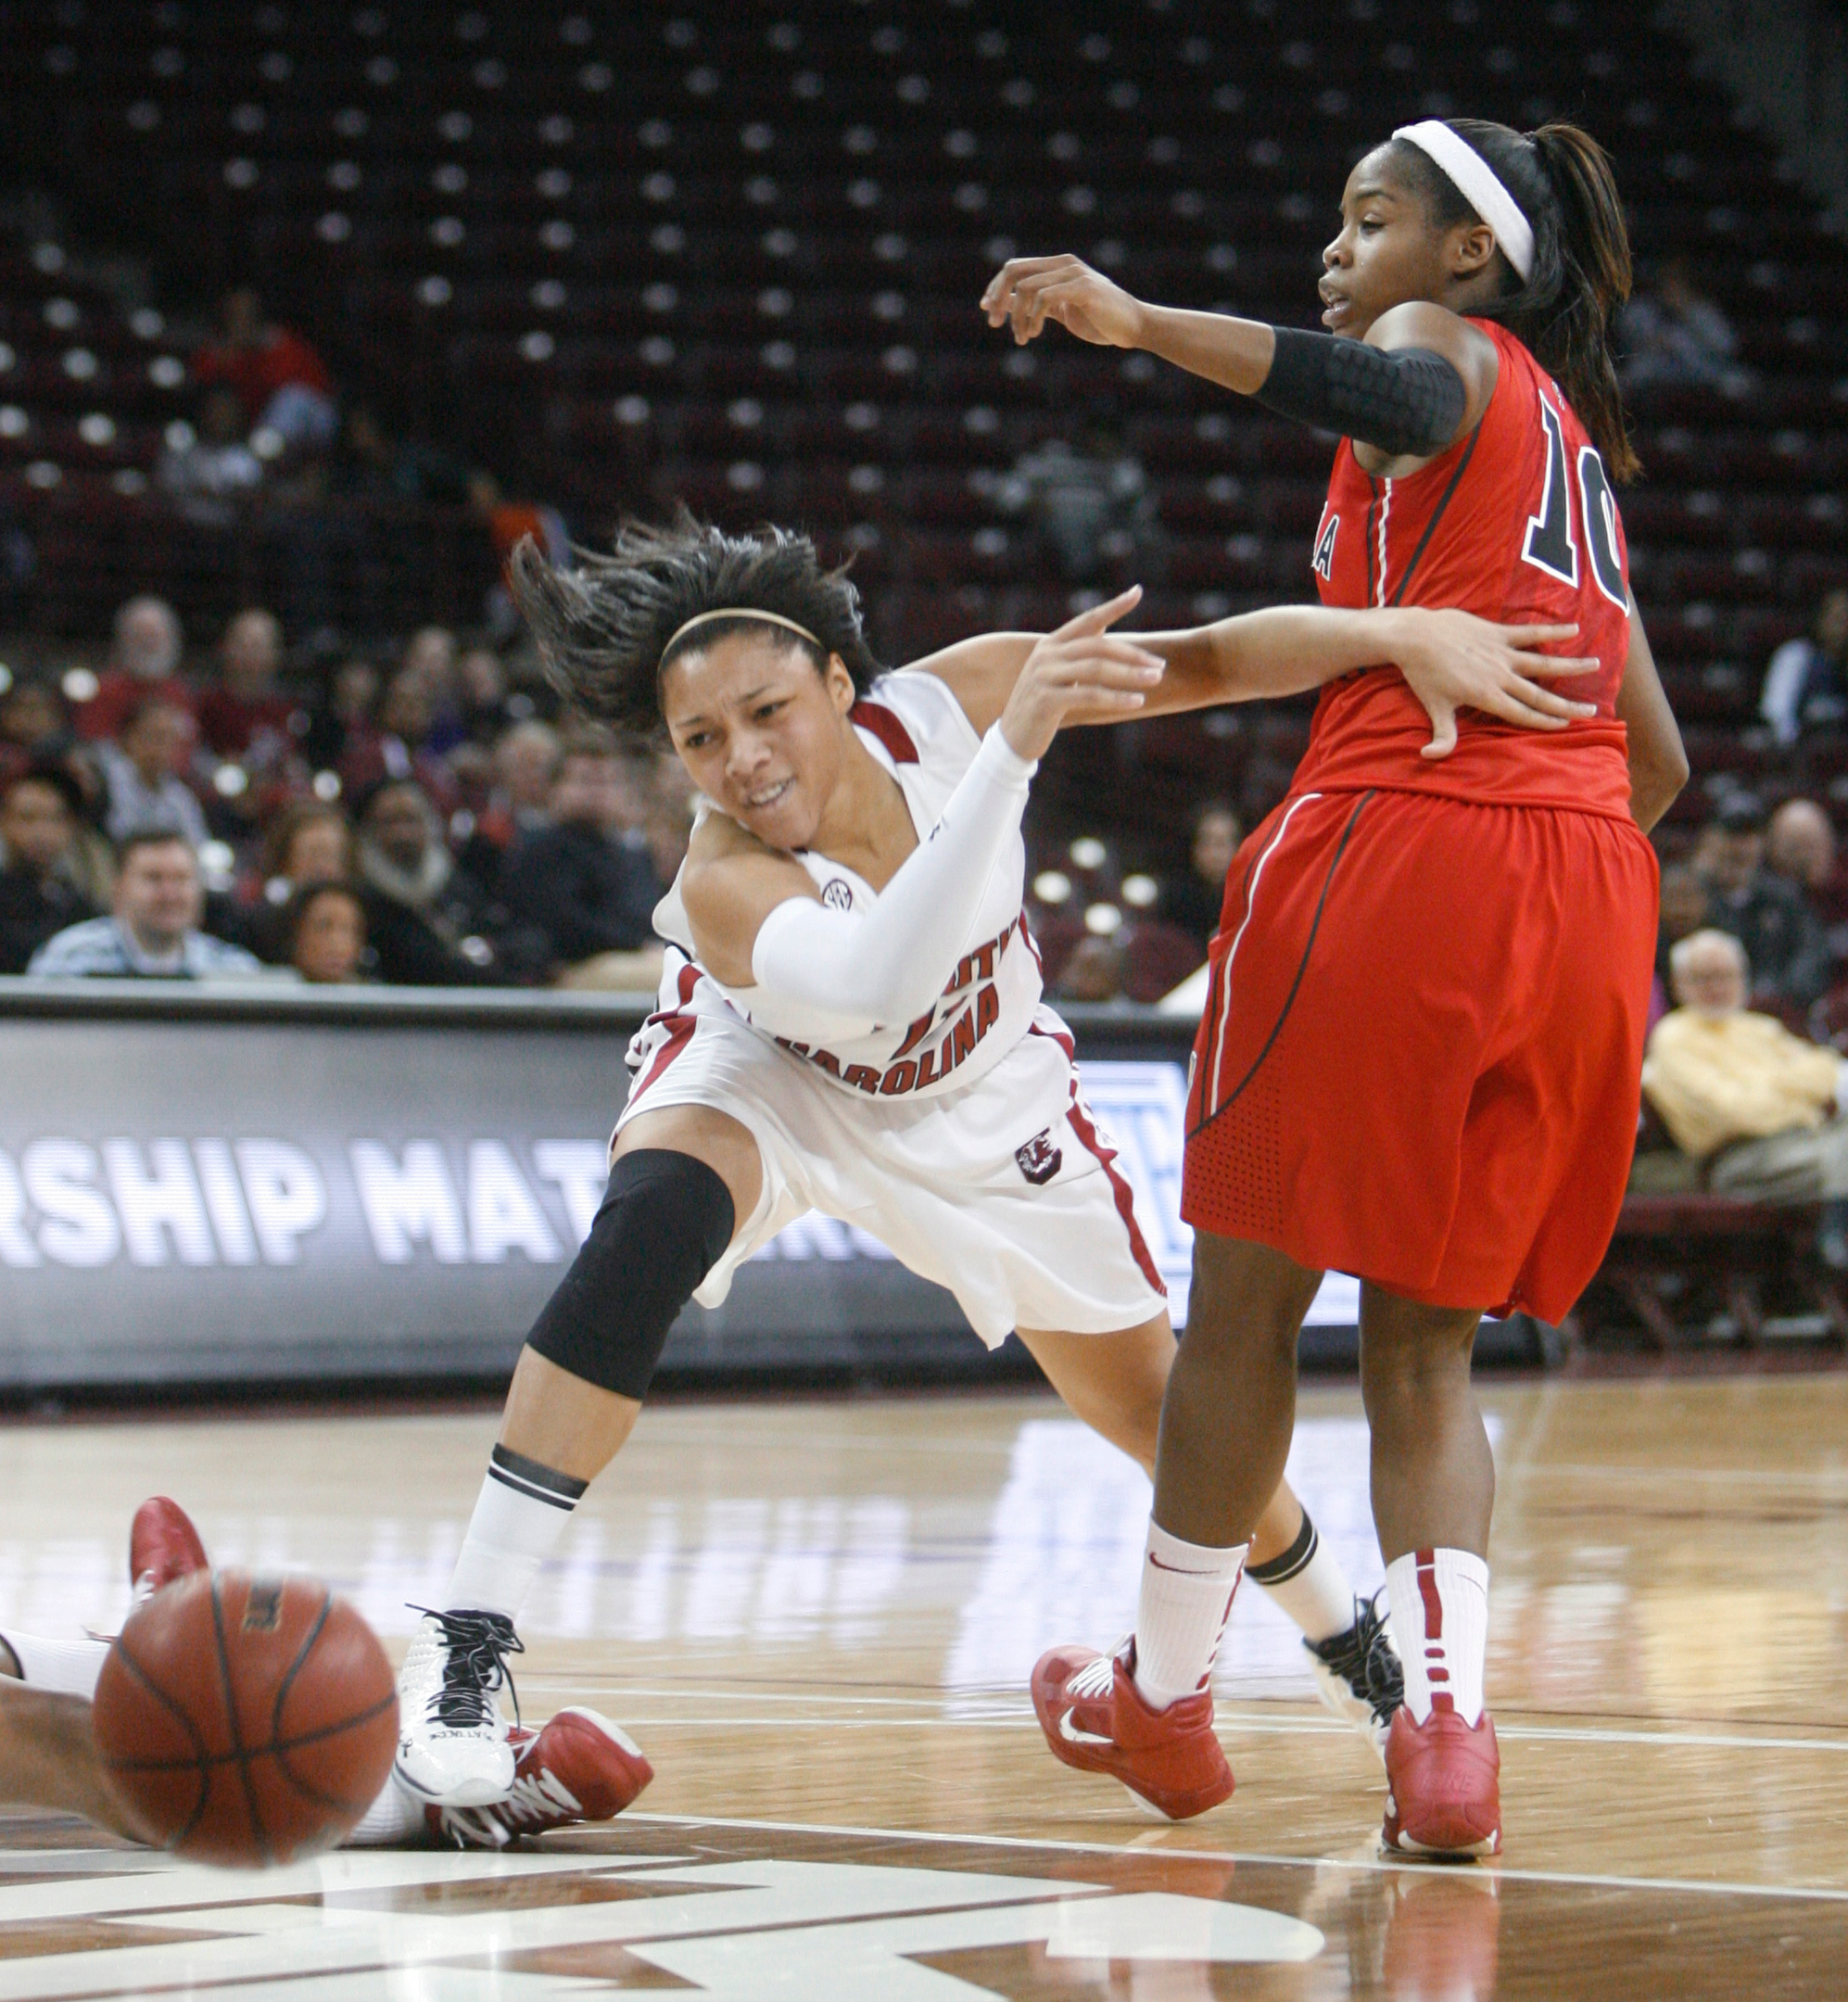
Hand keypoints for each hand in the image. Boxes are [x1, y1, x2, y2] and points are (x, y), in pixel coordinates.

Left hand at [980, 255, 1146, 348]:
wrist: (1133, 326)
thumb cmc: (1098, 320)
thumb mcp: (1060, 310)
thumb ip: (1034, 303)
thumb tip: (1001, 303)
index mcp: (1057, 266)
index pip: (1014, 268)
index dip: (995, 288)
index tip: (988, 311)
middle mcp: (1063, 264)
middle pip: (1014, 271)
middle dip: (999, 298)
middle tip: (996, 324)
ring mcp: (1074, 273)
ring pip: (1026, 288)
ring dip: (1017, 317)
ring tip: (1023, 338)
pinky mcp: (1083, 288)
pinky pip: (1045, 298)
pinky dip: (1033, 318)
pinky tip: (1035, 334)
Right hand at [999, 587, 1163, 760]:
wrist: (1012, 738)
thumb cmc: (1042, 706)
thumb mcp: (1057, 675)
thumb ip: (1078, 655)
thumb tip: (1105, 631)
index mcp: (1051, 644)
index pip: (1088, 620)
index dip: (1113, 606)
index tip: (1137, 592)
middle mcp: (1046, 655)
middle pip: (1097, 646)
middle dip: (1132, 654)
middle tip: (1159, 665)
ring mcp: (1044, 676)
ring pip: (1096, 668)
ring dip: (1130, 674)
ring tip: (1155, 679)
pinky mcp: (1046, 700)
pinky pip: (1089, 695)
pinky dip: (1116, 697)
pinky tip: (1137, 701)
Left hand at [1386, 611, 1600, 759]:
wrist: (1415, 637)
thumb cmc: (1423, 675)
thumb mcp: (1434, 709)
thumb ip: (1441, 735)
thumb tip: (1429, 757)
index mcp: (1487, 697)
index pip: (1523, 714)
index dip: (1546, 721)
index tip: (1567, 725)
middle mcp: (1500, 676)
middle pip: (1540, 693)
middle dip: (1567, 704)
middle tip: (1592, 711)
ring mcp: (1501, 653)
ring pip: (1544, 661)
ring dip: (1571, 665)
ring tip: (1595, 664)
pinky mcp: (1498, 632)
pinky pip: (1530, 632)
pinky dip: (1553, 631)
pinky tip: (1574, 629)